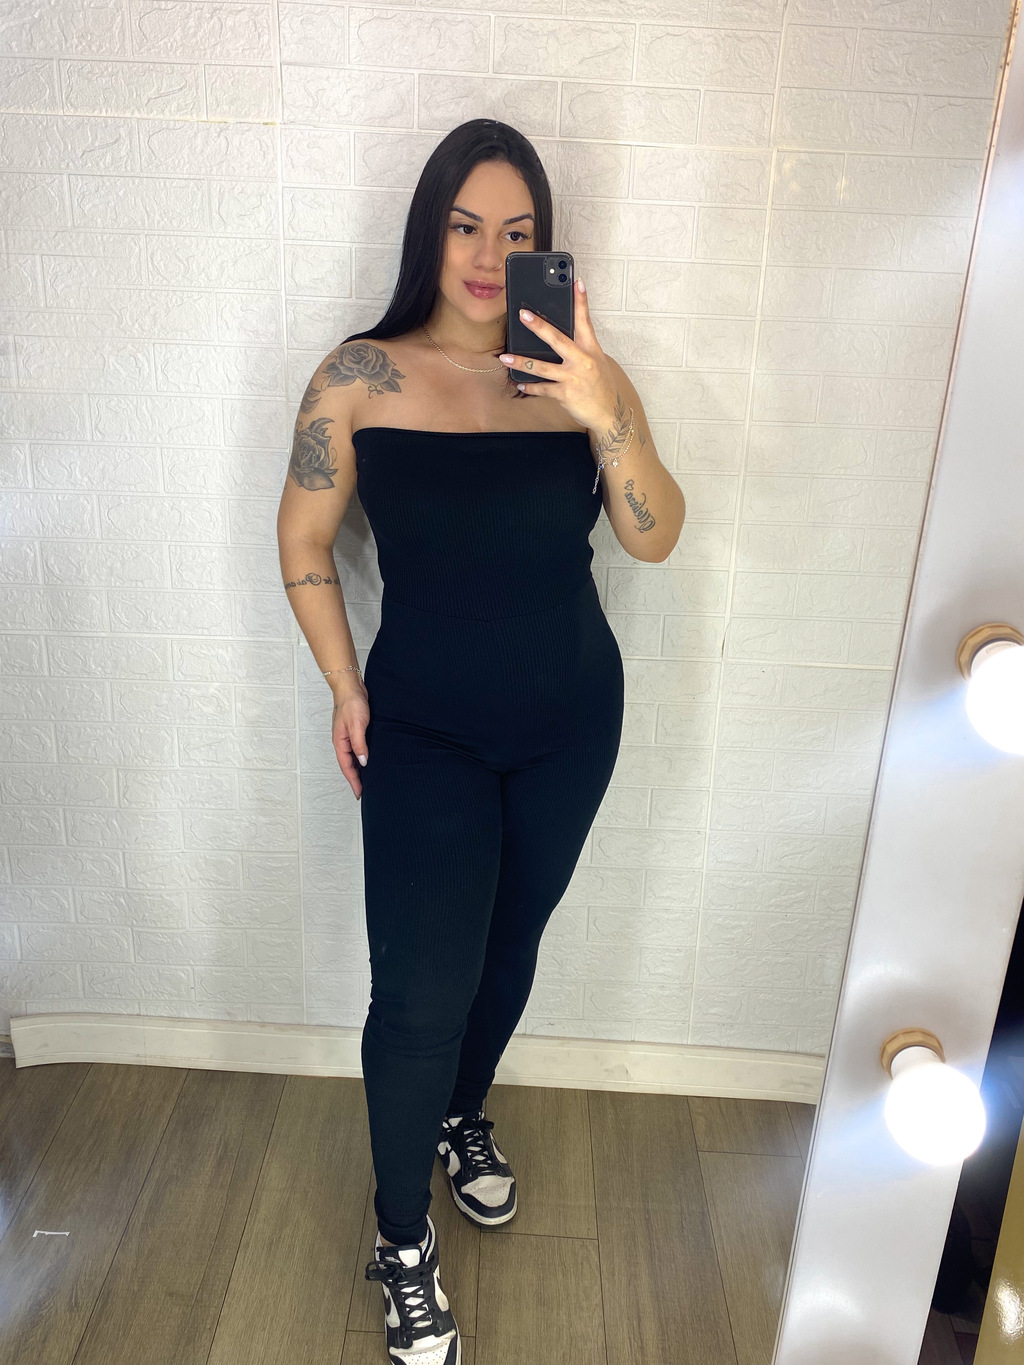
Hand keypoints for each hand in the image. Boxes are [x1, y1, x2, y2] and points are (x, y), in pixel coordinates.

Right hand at [331, 687, 369, 799]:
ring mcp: (348, 737)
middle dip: (355, 779)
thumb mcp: (357, 724)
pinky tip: (369, 760)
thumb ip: (359, 744)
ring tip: (368, 780)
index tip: (359, 793)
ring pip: (352, 758)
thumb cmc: (351, 703)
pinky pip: (357, 749)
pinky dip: (362, 757)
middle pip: (348, 765)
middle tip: (365, 791)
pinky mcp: (354, 731)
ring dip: (359, 769)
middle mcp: (342, 742)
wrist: (350, 686)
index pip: (347, 767)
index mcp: (340, 742)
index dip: (353, 781)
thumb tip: (363, 761)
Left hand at [499, 280, 616, 432]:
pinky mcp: (565, 393)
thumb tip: (556, 338)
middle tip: (523, 315)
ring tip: (505, 358)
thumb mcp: (596, 362)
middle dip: (539, 326)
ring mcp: (573, 377)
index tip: (577, 282)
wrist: (609, 413)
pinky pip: (542, 388)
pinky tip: (520, 384)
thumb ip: (579, 349)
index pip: (585, 321)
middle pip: (557, 339)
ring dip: (520, 362)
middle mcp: (582, 360)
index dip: (581, 301)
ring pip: (541, 367)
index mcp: (591, 349)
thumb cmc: (600, 385)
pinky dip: (530, 387)